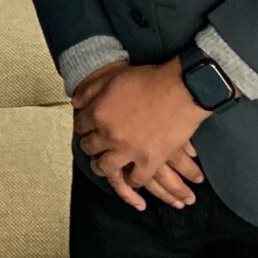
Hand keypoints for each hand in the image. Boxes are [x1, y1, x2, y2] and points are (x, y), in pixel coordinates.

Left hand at [73, 59, 209, 210]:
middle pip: (90, 148)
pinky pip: (135, 179)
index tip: (88, 127)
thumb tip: (76, 103)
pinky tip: (133, 176)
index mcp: (98, 114)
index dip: (83, 126)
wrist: (181, 90)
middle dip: (91, 146)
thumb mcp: (113, 77)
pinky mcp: (150, 162)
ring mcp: (128, 151)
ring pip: (107, 168)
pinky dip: (132, 180)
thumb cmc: (148, 80)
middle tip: (95, 147)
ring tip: (106, 166)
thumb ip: (90, 90)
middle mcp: (109, 136)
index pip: (80, 126)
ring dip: (104, 167)